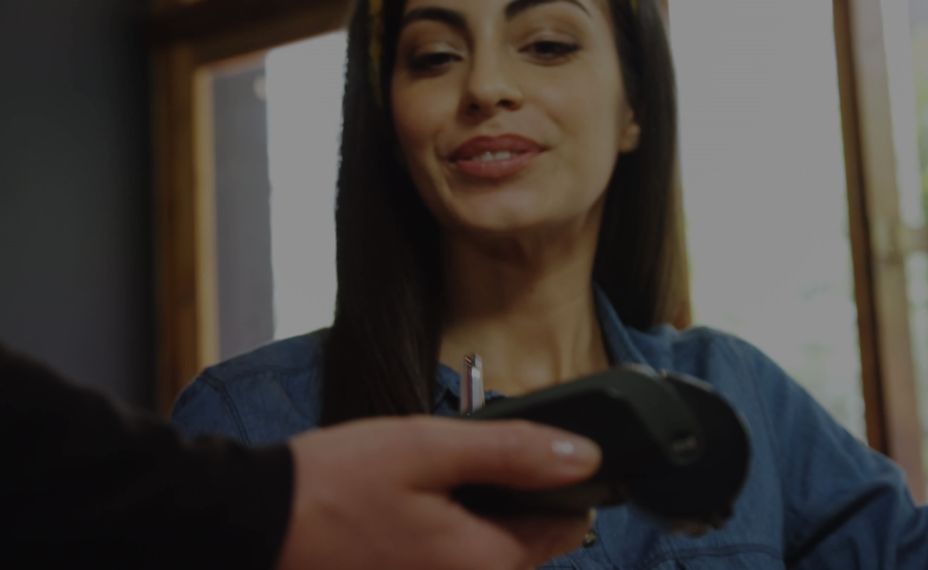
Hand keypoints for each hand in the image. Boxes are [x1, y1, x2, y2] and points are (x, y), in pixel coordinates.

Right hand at [277, 416, 600, 569]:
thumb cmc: (333, 485)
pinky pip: (452, 561)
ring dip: (474, 514)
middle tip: (453, 463)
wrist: (251, 526)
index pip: (568, 526)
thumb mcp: (428, 448)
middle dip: (508, 497)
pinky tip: (405, 509)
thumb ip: (513, 452)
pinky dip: (445, 533)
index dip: (555, 481)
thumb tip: (586, 456)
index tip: (516, 454)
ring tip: (421, 485)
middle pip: (527, 542)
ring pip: (488, 551)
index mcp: (487, 563)